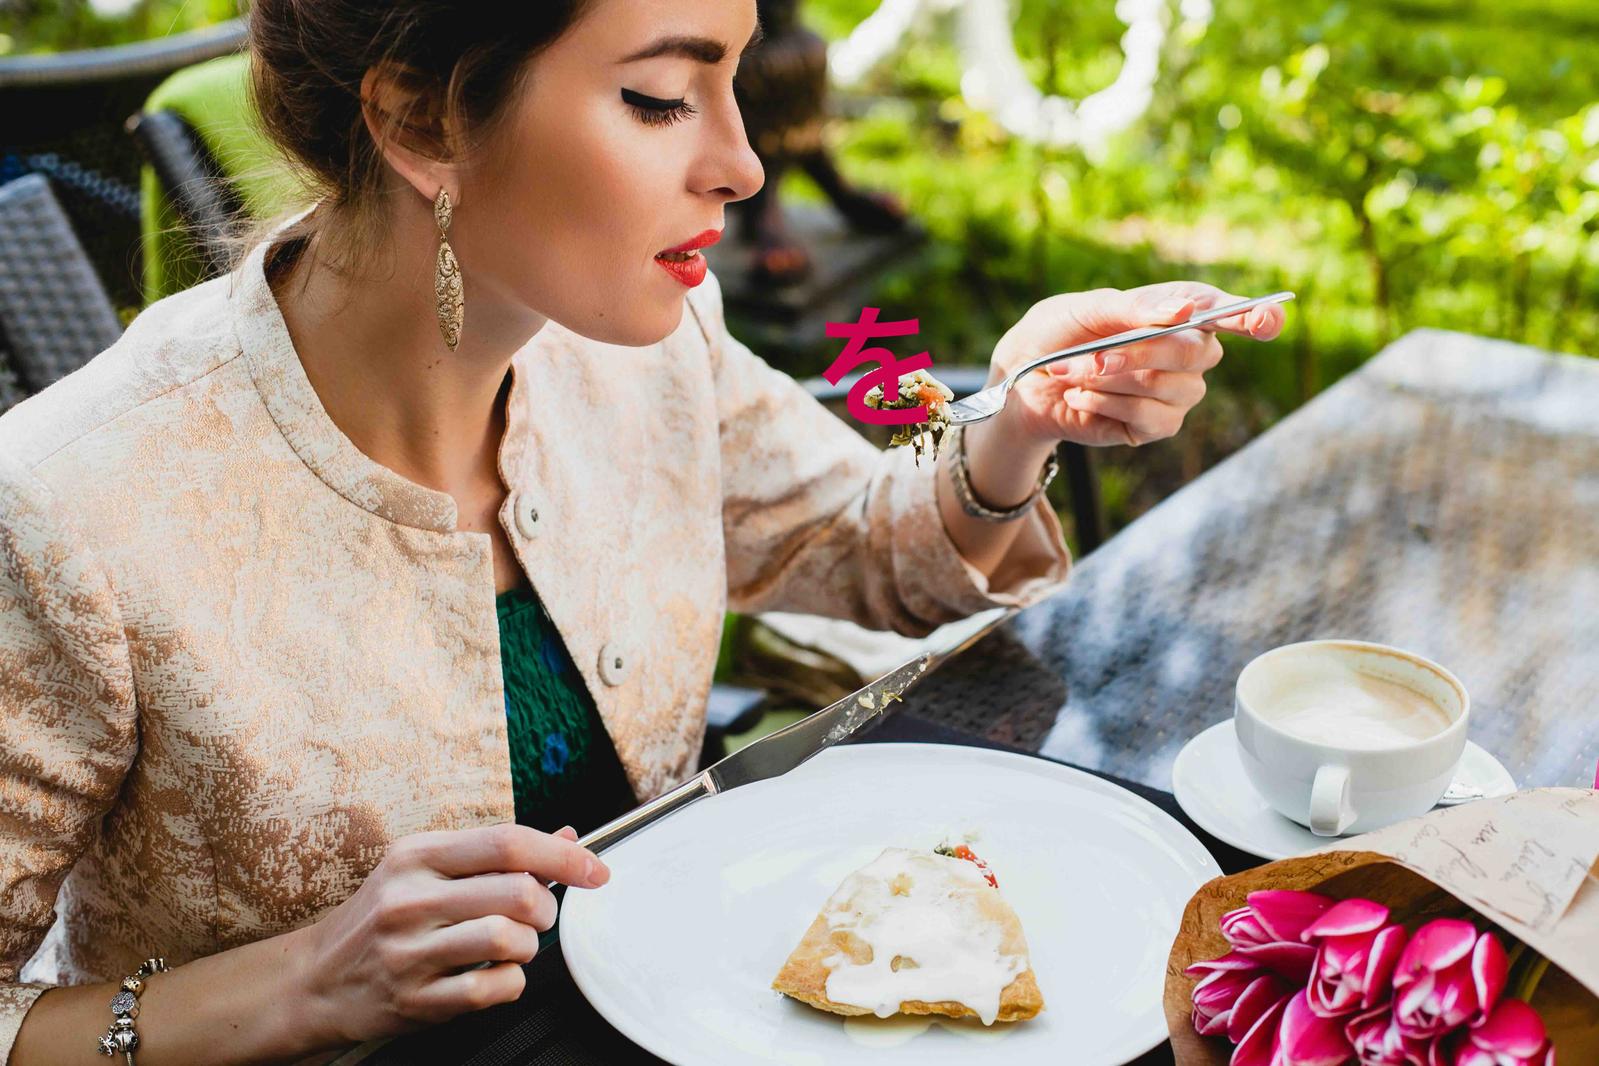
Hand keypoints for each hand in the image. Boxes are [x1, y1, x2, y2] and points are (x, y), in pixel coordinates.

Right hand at [290, 822, 608, 1044]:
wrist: (314, 980)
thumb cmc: (379, 919)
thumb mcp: (425, 870)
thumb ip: (495, 854)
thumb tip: (568, 836)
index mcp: (417, 855)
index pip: (507, 842)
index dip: (564, 853)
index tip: (595, 867)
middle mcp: (410, 899)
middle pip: (518, 892)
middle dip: (547, 907)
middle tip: (538, 915)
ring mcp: (410, 952)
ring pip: (509, 939)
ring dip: (529, 945)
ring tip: (513, 945)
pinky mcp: (414, 1000)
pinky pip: (492, 988)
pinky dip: (511, 982)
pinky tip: (497, 974)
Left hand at [986, 283, 1285, 447]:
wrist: (1020, 379)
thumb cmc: (1055, 333)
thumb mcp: (1084, 309)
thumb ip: (1132, 310)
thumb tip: (1183, 311)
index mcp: (1177, 311)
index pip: (1229, 312)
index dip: (1256, 316)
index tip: (1264, 320)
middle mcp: (1186, 351)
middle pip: (1198, 351)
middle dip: (1143, 352)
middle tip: (1096, 356)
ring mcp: (1176, 391)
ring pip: (1170, 387)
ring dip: (1114, 380)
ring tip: (1074, 374)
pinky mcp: (1155, 426)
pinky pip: (1150, 419)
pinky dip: (1108, 406)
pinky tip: (1082, 399)